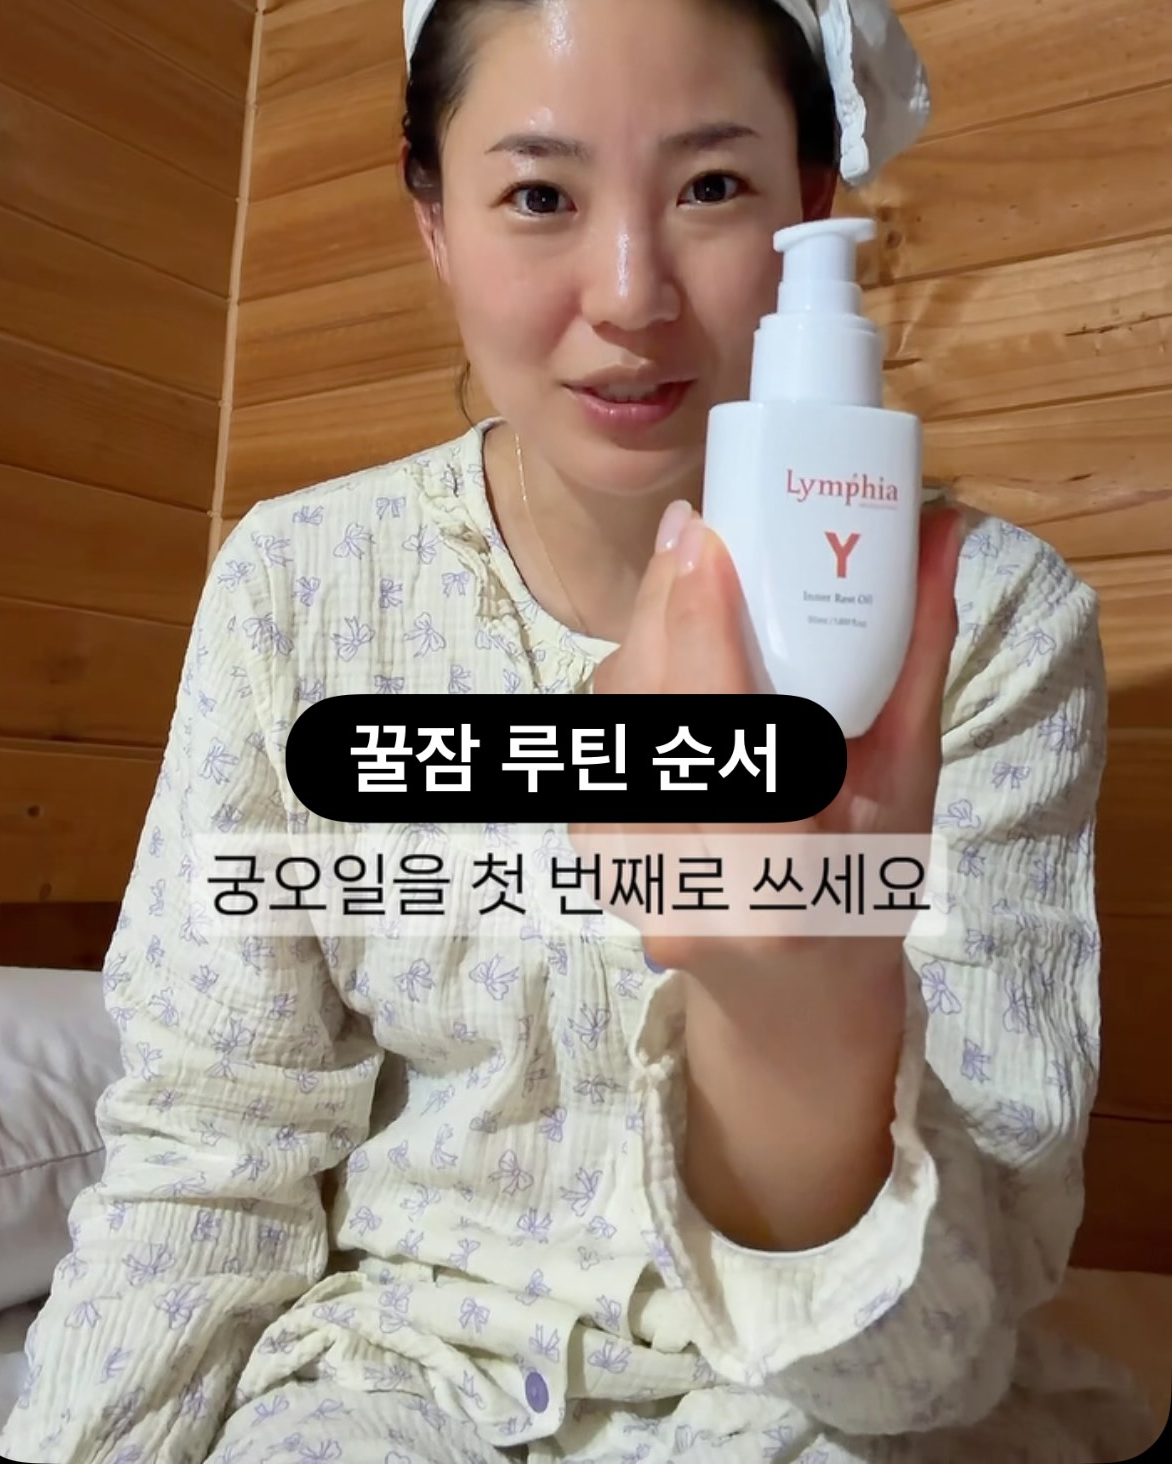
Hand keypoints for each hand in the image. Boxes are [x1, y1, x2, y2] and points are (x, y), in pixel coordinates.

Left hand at [575, 503, 963, 990]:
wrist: (789, 1004)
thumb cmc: (865, 890)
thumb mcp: (908, 785)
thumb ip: (918, 658)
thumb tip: (940, 530)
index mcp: (781, 881)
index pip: (731, 743)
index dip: (703, 634)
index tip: (702, 539)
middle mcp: (690, 887)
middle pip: (652, 711)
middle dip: (667, 607)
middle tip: (696, 530)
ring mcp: (626, 880)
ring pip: (613, 718)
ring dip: (647, 639)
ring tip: (692, 586)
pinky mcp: (592, 857)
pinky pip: (599, 739)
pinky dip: (633, 683)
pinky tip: (669, 654)